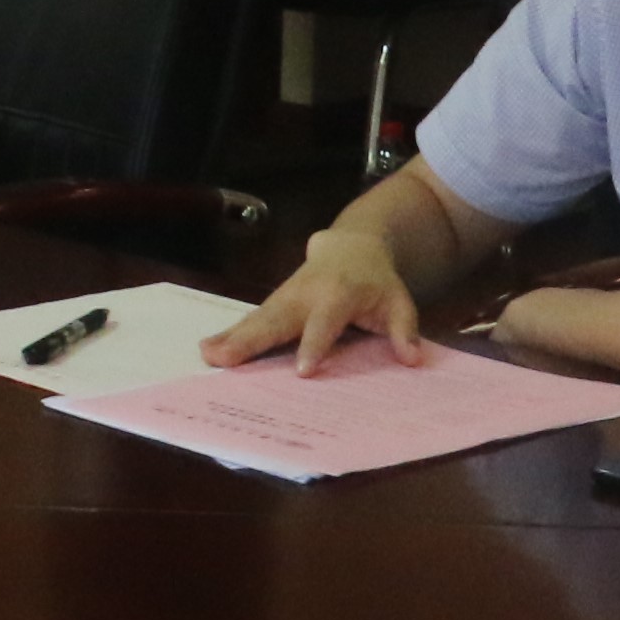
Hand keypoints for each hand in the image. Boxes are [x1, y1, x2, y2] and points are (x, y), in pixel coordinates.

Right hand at [202, 226, 429, 374]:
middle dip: (249, 340)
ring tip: (208, 354)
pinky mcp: (274, 302)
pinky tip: (210, 349)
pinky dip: (231, 334)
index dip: (313, 345)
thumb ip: (404, 330)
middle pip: (275, 319)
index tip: (301, 372)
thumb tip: (411, 359)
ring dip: (231, 337)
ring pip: (257, 319)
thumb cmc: (377, 282)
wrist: (349, 247)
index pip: (324, 322)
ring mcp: (284, 296)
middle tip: (223, 359)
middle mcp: (303, 294)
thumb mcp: (399, 302)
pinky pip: (252, 320)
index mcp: (337, 294)